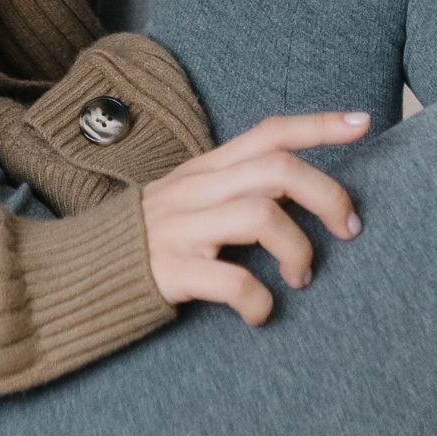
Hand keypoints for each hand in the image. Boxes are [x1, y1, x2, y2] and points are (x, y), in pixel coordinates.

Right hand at [139, 111, 370, 326]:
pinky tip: (260, 312)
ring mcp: (182, 229)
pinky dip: (260, 301)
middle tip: (348, 230)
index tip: (363, 123)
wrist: (73, 274)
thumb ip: (230, 188)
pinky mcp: (171, 270)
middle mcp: (195, 191)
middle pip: (278, 169)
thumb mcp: (185, 199)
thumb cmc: (143, 240)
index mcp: (204, 170)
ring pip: (263, 215)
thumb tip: (295, 189)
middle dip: (327, 195)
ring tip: (299, 277)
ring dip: (298, 249)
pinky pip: (233, 280)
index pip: (268, 132)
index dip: (318, 125)